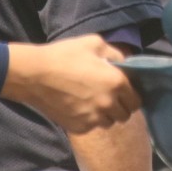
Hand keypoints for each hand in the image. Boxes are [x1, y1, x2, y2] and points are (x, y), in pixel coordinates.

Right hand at [1, 36, 138, 133]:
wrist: (34, 75)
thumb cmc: (64, 55)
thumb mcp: (94, 43)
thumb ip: (115, 53)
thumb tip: (125, 61)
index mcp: (117, 82)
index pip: (137, 100)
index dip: (132, 95)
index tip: (124, 91)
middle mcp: (108, 103)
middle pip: (125, 114)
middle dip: (121, 106)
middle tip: (109, 97)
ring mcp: (93, 118)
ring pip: (109, 122)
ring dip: (106, 115)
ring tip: (94, 102)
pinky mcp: (78, 127)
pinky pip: (92, 126)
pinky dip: (90, 120)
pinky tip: (79, 107)